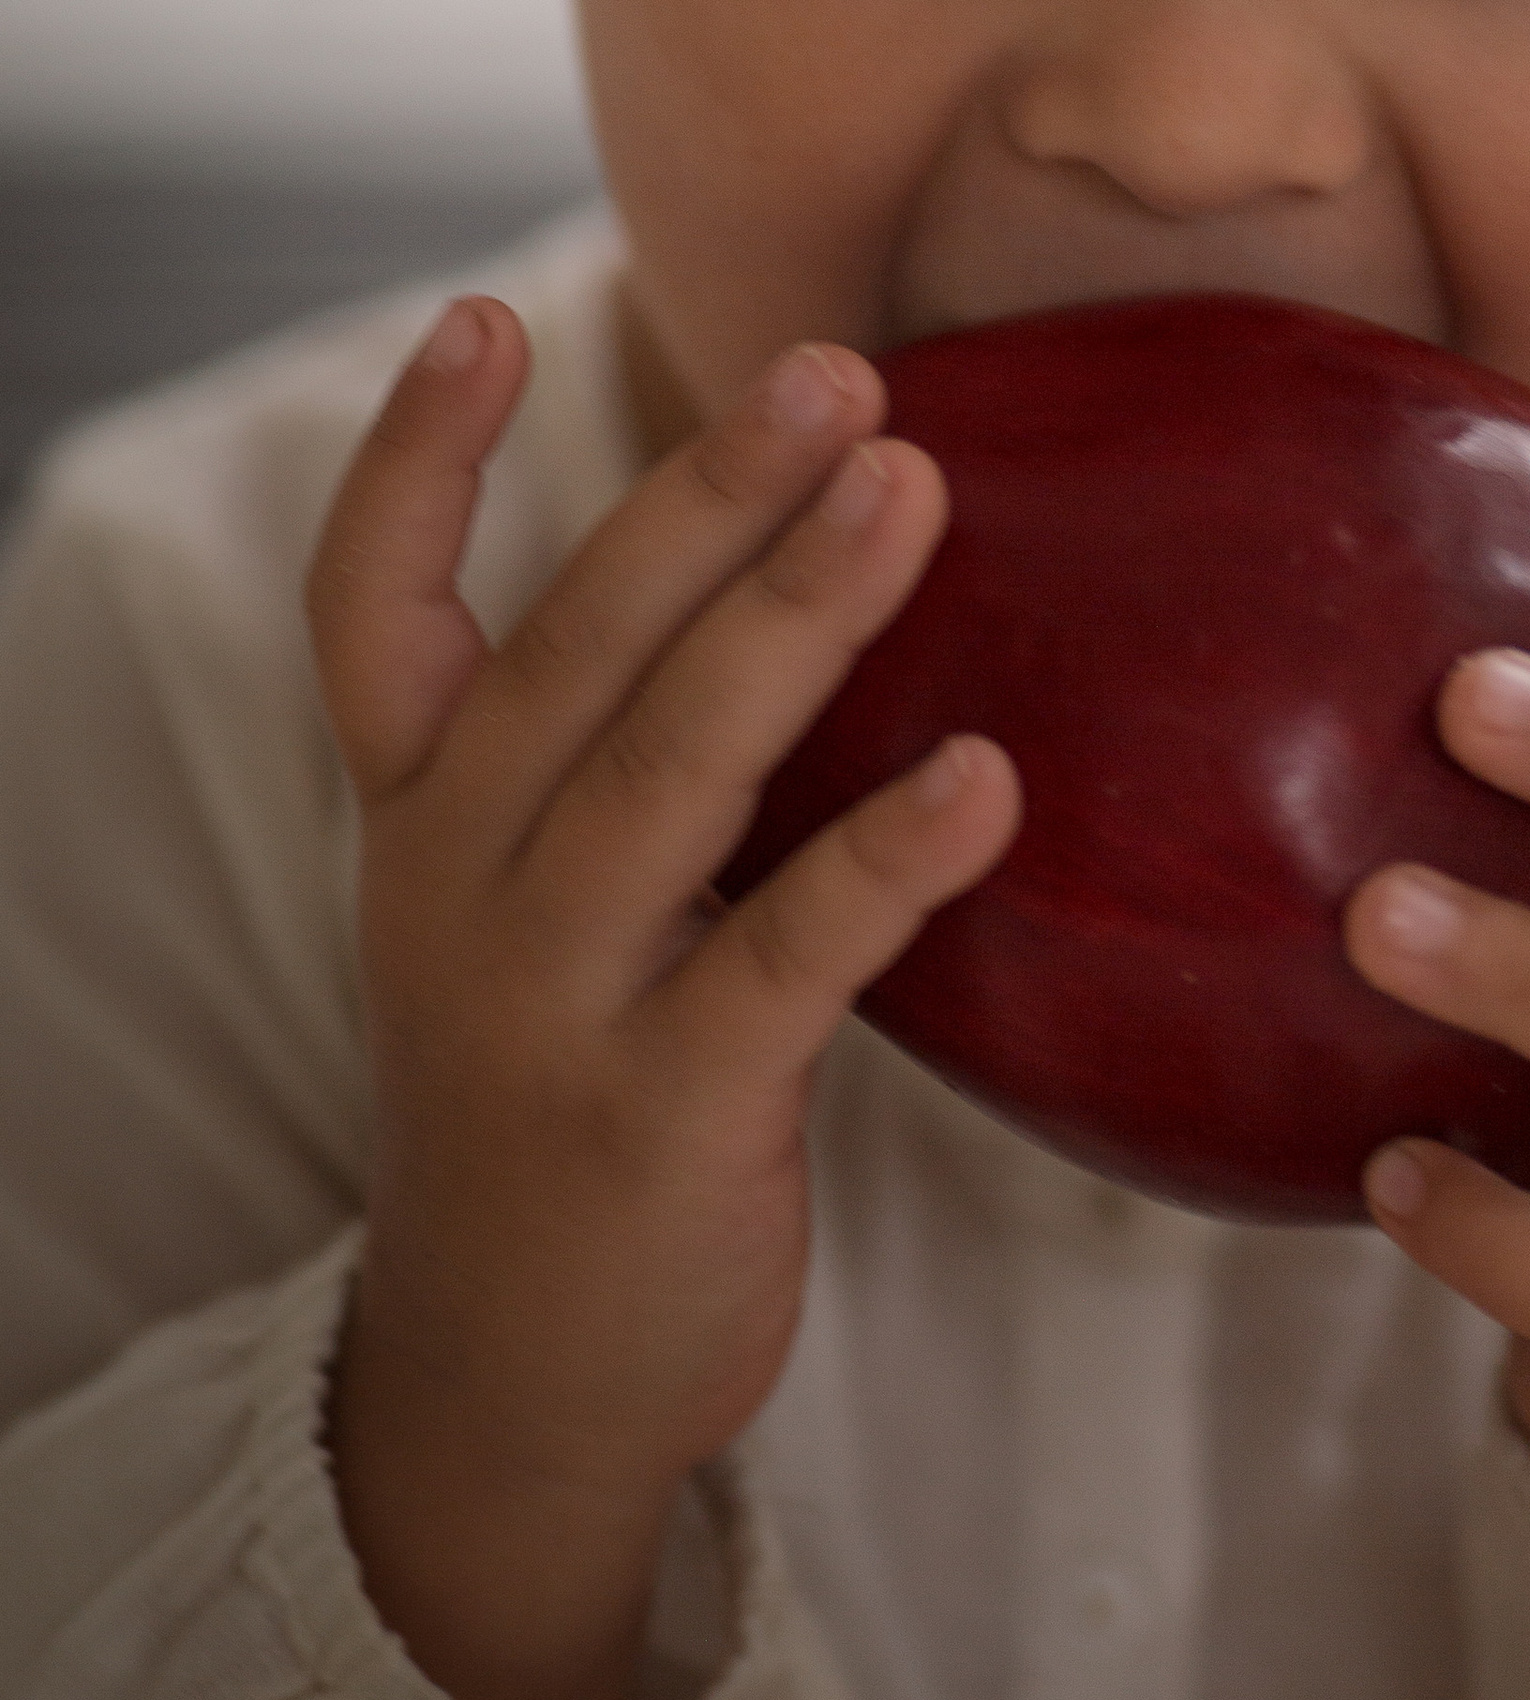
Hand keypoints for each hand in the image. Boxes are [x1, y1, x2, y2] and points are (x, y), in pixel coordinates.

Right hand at [306, 295, 1019, 1699]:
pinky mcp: (661, 1114)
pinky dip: (882, 863)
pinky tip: (988, 779)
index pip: (372, 611)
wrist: (510, 1383)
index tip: (474, 316)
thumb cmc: (563, 1077)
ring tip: (910, 490)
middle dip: (702, 498)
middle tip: (834, 371)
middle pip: (571, 651)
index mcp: (425, 816)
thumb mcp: (524, 898)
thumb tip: (796, 529)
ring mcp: (551, 1002)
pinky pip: (784, 963)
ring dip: (795, 618)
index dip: (413, 463)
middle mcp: (460, 886)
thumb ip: (610, 737)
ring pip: (670, 771)